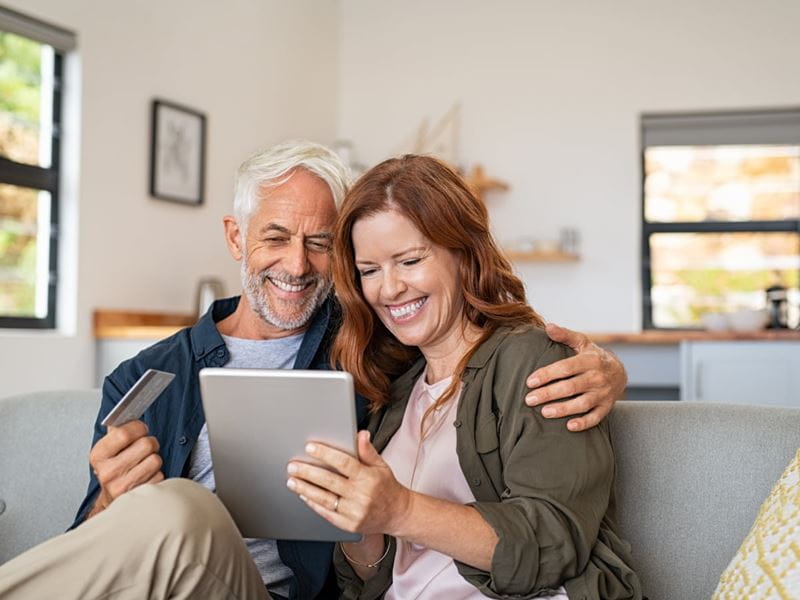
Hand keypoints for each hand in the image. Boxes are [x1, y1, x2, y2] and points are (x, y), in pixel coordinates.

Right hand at [88, 420, 162, 516]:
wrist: (111, 500)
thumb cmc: (113, 470)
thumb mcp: (107, 450)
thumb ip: (116, 431)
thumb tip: (126, 411)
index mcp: (98, 456)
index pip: (123, 433)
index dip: (138, 427)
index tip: (140, 429)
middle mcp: (108, 472)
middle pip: (146, 444)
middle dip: (150, 443)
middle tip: (144, 449)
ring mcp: (123, 486)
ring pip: (156, 459)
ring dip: (154, 459)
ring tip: (143, 463)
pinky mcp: (139, 495)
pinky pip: (160, 475)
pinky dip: (157, 474)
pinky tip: (146, 476)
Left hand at [286, 431, 411, 535]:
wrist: (397, 514)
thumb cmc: (387, 487)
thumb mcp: (381, 466)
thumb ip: (368, 451)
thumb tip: (360, 434)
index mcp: (369, 478)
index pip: (344, 463)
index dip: (325, 454)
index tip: (310, 448)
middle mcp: (361, 496)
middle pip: (329, 481)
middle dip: (308, 472)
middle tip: (293, 466)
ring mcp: (354, 512)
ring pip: (324, 499)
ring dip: (305, 489)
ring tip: (292, 480)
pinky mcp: (349, 525)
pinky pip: (327, 513)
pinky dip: (313, 504)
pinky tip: (303, 495)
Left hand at [525, 322, 626, 431]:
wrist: (620, 372)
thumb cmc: (593, 357)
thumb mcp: (582, 343)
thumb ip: (565, 335)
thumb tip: (548, 326)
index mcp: (590, 360)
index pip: (565, 368)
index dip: (547, 374)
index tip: (530, 381)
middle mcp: (597, 377)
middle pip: (570, 387)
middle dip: (548, 394)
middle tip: (529, 400)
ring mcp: (603, 394)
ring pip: (582, 404)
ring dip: (563, 409)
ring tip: (544, 413)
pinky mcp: (606, 407)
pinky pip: (596, 417)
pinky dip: (584, 423)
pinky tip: (569, 427)